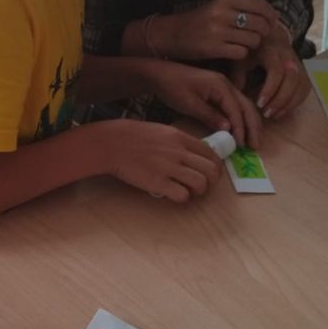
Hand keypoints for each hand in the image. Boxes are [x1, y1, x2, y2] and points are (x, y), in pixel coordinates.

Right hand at [106, 119, 221, 201]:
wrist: (112, 143)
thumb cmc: (133, 136)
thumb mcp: (161, 131)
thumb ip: (179, 141)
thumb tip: (193, 154)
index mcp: (180, 138)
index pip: (211, 153)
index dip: (215, 166)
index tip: (210, 173)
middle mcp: (178, 152)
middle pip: (210, 170)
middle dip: (211, 181)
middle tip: (202, 186)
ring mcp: (168, 168)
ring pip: (200, 183)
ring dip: (199, 191)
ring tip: (189, 191)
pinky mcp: (158, 183)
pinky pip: (182, 195)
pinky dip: (182, 198)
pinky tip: (174, 194)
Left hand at [149, 59, 261, 147]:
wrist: (159, 73)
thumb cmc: (172, 87)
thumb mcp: (189, 104)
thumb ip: (209, 116)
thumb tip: (228, 129)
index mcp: (220, 85)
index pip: (236, 109)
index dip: (240, 128)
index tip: (241, 145)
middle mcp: (226, 84)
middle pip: (246, 106)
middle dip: (252, 127)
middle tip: (255, 146)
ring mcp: (223, 86)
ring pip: (243, 106)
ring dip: (250, 123)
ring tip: (252, 141)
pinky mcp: (218, 90)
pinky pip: (235, 105)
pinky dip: (241, 118)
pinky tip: (242, 130)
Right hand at [150, 0, 277, 60]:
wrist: (170, 35)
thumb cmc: (197, 22)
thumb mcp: (217, 8)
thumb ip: (240, 9)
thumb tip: (270, 16)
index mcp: (224, 0)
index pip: (260, 5)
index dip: (271, 15)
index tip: (272, 22)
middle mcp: (222, 14)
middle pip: (260, 24)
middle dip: (264, 33)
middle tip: (258, 37)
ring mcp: (217, 32)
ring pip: (253, 40)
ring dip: (252, 45)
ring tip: (243, 45)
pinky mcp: (213, 48)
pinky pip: (241, 52)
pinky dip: (241, 54)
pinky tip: (234, 52)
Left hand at [245, 25, 310, 119]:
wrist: (271, 37)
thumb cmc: (253, 51)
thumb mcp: (242, 59)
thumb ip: (238, 75)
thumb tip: (235, 96)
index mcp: (272, 52)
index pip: (276, 71)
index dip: (270, 89)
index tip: (259, 104)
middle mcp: (288, 58)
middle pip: (291, 80)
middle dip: (280, 99)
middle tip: (266, 113)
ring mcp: (298, 64)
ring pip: (301, 85)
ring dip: (289, 103)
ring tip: (274, 115)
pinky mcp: (303, 72)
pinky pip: (305, 88)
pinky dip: (296, 102)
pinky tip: (282, 111)